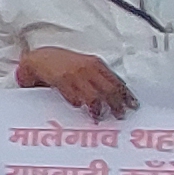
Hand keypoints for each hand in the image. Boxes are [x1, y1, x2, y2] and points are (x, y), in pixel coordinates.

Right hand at [21, 46, 137, 118]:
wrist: (40, 58)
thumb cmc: (63, 63)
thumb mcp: (85, 65)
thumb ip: (99, 76)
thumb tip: (117, 92)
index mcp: (96, 63)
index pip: (117, 80)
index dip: (126, 94)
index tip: (133, 104)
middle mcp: (88, 68)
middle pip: (109, 90)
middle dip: (116, 105)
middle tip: (120, 115)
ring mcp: (75, 75)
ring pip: (94, 97)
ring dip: (98, 109)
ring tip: (99, 116)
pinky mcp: (62, 82)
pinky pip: (75, 99)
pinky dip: (79, 105)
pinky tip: (80, 108)